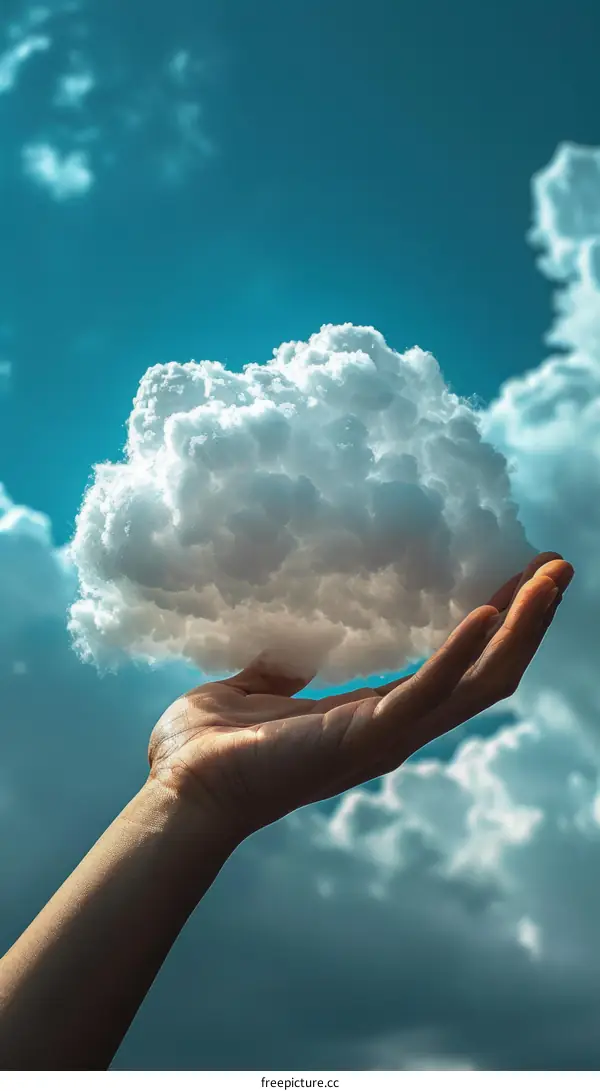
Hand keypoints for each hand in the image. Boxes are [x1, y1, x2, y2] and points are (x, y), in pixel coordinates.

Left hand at [148, 552, 573, 839]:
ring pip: (478, 683)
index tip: (521, 574)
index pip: (456, 667)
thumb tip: (292, 644)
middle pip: (487, 674)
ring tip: (548, 577)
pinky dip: (459, 651)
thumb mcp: (256, 687)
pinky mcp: (364, 737)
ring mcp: (386, 736)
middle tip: (557, 566)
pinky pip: (426, 692)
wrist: (181, 789)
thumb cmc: (212, 747)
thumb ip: (283, 666)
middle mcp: (395, 727)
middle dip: (528, 621)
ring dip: (520, 629)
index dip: (496, 625)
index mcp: (375, 713)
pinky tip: (485, 609)